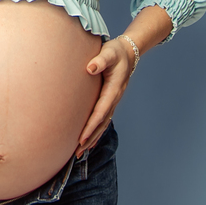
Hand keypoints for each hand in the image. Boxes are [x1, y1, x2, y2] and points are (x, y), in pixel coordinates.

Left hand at [75, 36, 134, 157]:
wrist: (128, 52)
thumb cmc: (116, 52)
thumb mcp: (109, 53)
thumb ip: (100, 60)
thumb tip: (90, 68)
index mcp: (114, 89)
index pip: (101, 111)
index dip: (91, 125)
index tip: (81, 137)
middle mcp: (114, 98)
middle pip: (102, 122)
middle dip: (90, 137)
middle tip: (78, 151)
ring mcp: (113, 100)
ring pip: (103, 123)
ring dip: (93, 138)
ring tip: (80, 152)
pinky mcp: (110, 100)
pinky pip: (103, 119)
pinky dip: (97, 131)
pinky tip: (89, 140)